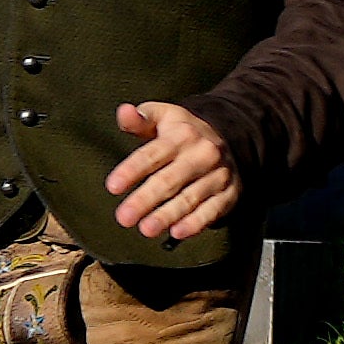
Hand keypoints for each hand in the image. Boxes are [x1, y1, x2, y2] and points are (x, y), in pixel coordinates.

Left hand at [97, 98, 243, 244]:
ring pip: (190, 197)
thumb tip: (123, 111)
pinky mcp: (229, 193)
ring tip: (146, 229)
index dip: (132, 170)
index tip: (113, 186)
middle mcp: (202, 154)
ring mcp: (218, 175)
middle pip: (169, 180)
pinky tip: (178, 232)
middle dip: (145, 200)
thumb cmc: (184, 133)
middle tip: (124, 217)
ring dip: (167, 215)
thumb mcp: (163, 118)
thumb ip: (140, 119)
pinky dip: (196, 223)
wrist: (230, 138)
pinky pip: (212, 210)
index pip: (153, 154)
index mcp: (182, 134)